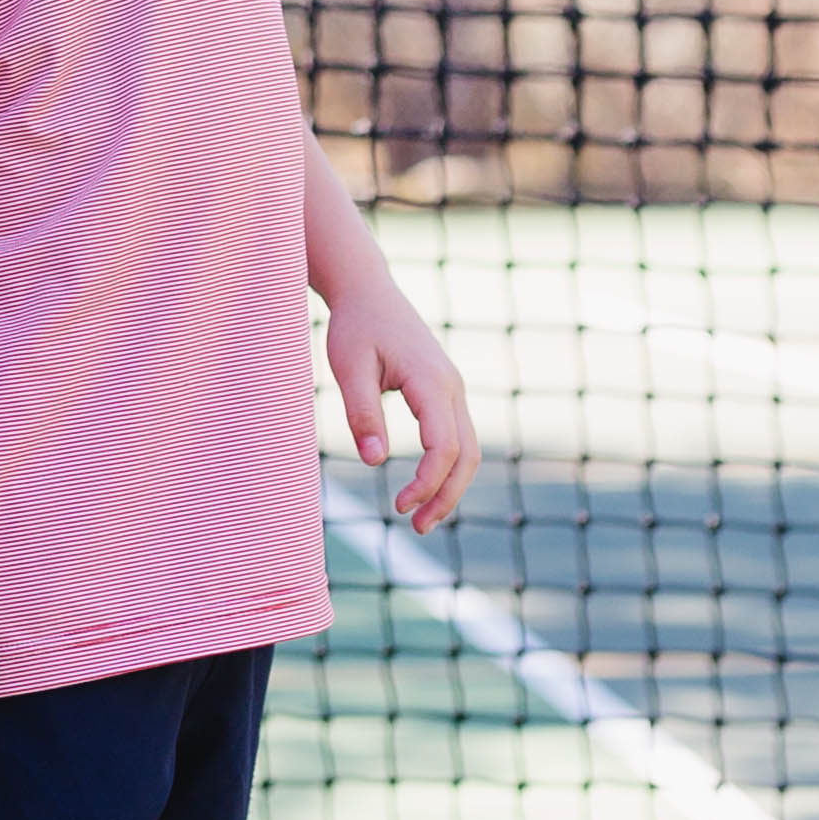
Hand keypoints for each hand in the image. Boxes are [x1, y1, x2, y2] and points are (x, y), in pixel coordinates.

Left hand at [321, 276, 477, 534]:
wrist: (369, 292)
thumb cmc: (355, 327)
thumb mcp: (348, 368)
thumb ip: (362, 414)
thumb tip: (375, 462)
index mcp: (430, 381)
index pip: (444, 445)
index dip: (427, 482)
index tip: (398, 504)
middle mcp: (451, 387)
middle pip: (467, 454)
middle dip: (446, 495)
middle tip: (414, 527)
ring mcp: (453, 389)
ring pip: (470, 449)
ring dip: (450, 487)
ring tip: (419, 519)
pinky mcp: (445, 392)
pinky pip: (458, 437)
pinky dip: (448, 468)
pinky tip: (424, 487)